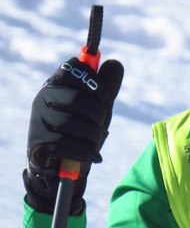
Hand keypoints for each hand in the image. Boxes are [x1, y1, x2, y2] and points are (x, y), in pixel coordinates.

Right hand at [23, 57, 123, 213]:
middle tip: (102, 123)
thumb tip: (115, 63)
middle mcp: (43, 96)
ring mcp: (37, 119)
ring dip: (93, 135)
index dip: (95, 82)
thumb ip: (109, 84)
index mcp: (58, 81)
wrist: (63, 164)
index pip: (73, 68)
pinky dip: (86, 151)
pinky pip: (66, 145)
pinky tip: (93, 155)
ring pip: (71, 124)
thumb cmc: (83, 128)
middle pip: (76, 100)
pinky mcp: (36, 142)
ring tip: (96, 140)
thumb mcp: (100, 105)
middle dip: (98, 114)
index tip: (105, 96)